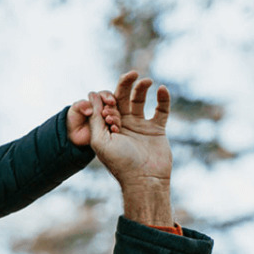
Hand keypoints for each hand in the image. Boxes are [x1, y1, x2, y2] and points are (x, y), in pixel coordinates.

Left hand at [67, 89, 118, 147]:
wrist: (73, 136)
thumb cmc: (74, 120)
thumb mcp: (74, 110)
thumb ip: (81, 105)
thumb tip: (90, 109)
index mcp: (96, 101)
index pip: (105, 95)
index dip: (107, 97)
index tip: (109, 101)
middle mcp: (103, 108)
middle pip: (113, 104)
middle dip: (112, 106)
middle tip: (109, 110)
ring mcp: (107, 118)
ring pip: (116, 114)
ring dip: (115, 116)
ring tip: (108, 120)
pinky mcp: (109, 128)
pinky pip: (116, 126)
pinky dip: (116, 126)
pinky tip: (113, 128)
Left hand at [90, 70, 172, 224]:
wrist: (144, 180)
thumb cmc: (120, 162)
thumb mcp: (100, 141)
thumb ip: (95, 119)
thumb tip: (91, 94)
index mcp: (107, 128)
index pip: (106, 105)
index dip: (107, 101)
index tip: (109, 106)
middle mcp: (123, 125)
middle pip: (122, 99)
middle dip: (125, 86)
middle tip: (130, 74)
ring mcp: (140, 127)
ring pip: (140, 101)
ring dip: (142, 89)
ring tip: (146, 81)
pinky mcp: (156, 129)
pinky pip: (161, 110)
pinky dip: (163, 98)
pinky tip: (161, 89)